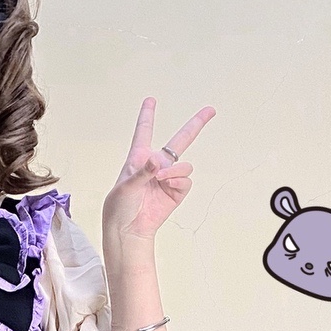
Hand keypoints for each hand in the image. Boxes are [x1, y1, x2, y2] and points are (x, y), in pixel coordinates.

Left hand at [102, 100, 214, 245]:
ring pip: (184, 165)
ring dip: (175, 171)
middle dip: (196, 124)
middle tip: (210, 110)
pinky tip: (167, 186)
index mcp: (139, 157)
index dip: (148, 115)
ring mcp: (168, 178)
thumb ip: (143, 171)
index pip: (144, 131)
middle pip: (180, 140)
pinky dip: (178, 182)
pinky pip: (186, 180)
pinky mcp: (176, 192)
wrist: (128, 229)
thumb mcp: (126, 186)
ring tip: (161, 180)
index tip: (150, 100)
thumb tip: (158, 160)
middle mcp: (156, 165)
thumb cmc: (120, 206)